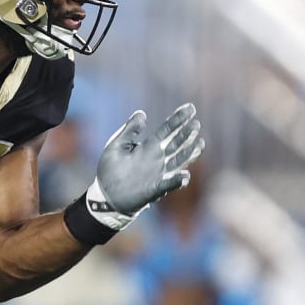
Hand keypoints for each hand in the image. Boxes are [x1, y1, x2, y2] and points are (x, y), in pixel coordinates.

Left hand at [86, 103, 203, 231]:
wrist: (105, 196)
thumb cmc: (110, 170)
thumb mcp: (116, 146)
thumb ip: (129, 130)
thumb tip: (142, 113)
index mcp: (148, 146)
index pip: (166, 130)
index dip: (178, 119)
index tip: (190, 108)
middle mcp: (157, 158)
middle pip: (176, 143)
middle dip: (186, 134)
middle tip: (196, 124)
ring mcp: (158, 173)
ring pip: (178, 161)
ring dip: (189, 153)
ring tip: (199, 143)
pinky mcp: (155, 189)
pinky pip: (168, 184)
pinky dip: (176, 181)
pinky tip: (185, 176)